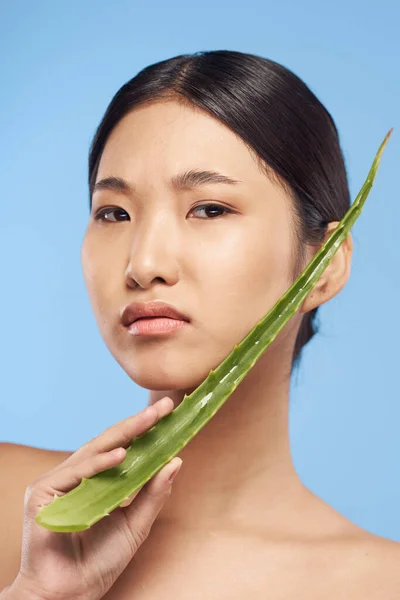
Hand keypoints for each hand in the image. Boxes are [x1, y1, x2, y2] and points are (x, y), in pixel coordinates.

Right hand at [11, 397, 181, 599]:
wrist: (69, 596)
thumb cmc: (99, 562)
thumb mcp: (136, 525)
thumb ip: (153, 494)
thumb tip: (176, 460)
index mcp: (96, 480)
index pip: (122, 448)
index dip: (145, 430)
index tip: (169, 413)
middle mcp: (76, 476)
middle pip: (110, 442)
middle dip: (139, 423)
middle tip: (164, 407)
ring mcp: (58, 482)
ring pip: (94, 451)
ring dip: (125, 434)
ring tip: (151, 419)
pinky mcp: (42, 493)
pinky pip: (75, 473)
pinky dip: (98, 464)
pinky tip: (121, 455)